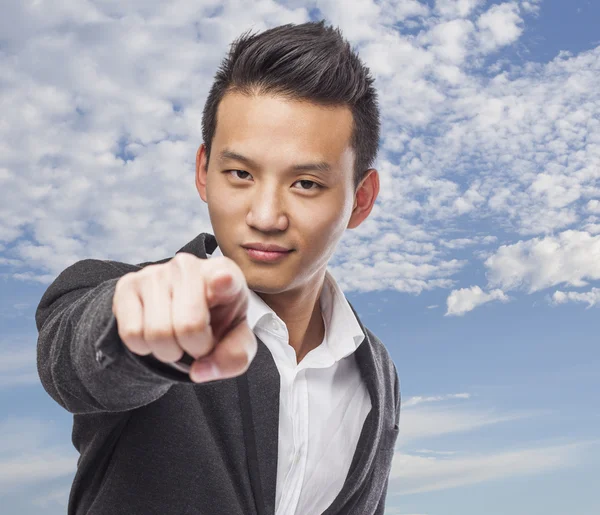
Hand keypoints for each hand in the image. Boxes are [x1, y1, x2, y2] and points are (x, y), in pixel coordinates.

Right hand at [112, 252, 256, 382]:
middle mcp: (188, 266)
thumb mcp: (236, 339)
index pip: (224, 276)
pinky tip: (155, 334)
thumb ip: (235, 357)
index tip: (224, 281)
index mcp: (226, 273)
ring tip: (177, 338)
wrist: (182, 309)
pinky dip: (144, 348)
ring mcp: (155, 272)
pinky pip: (132, 334)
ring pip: (157, 333)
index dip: (223, 283)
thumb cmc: (216, 321)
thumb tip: (200, 371)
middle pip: (189, 326)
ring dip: (169, 351)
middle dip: (195, 349)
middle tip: (199, 343)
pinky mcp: (128, 285)